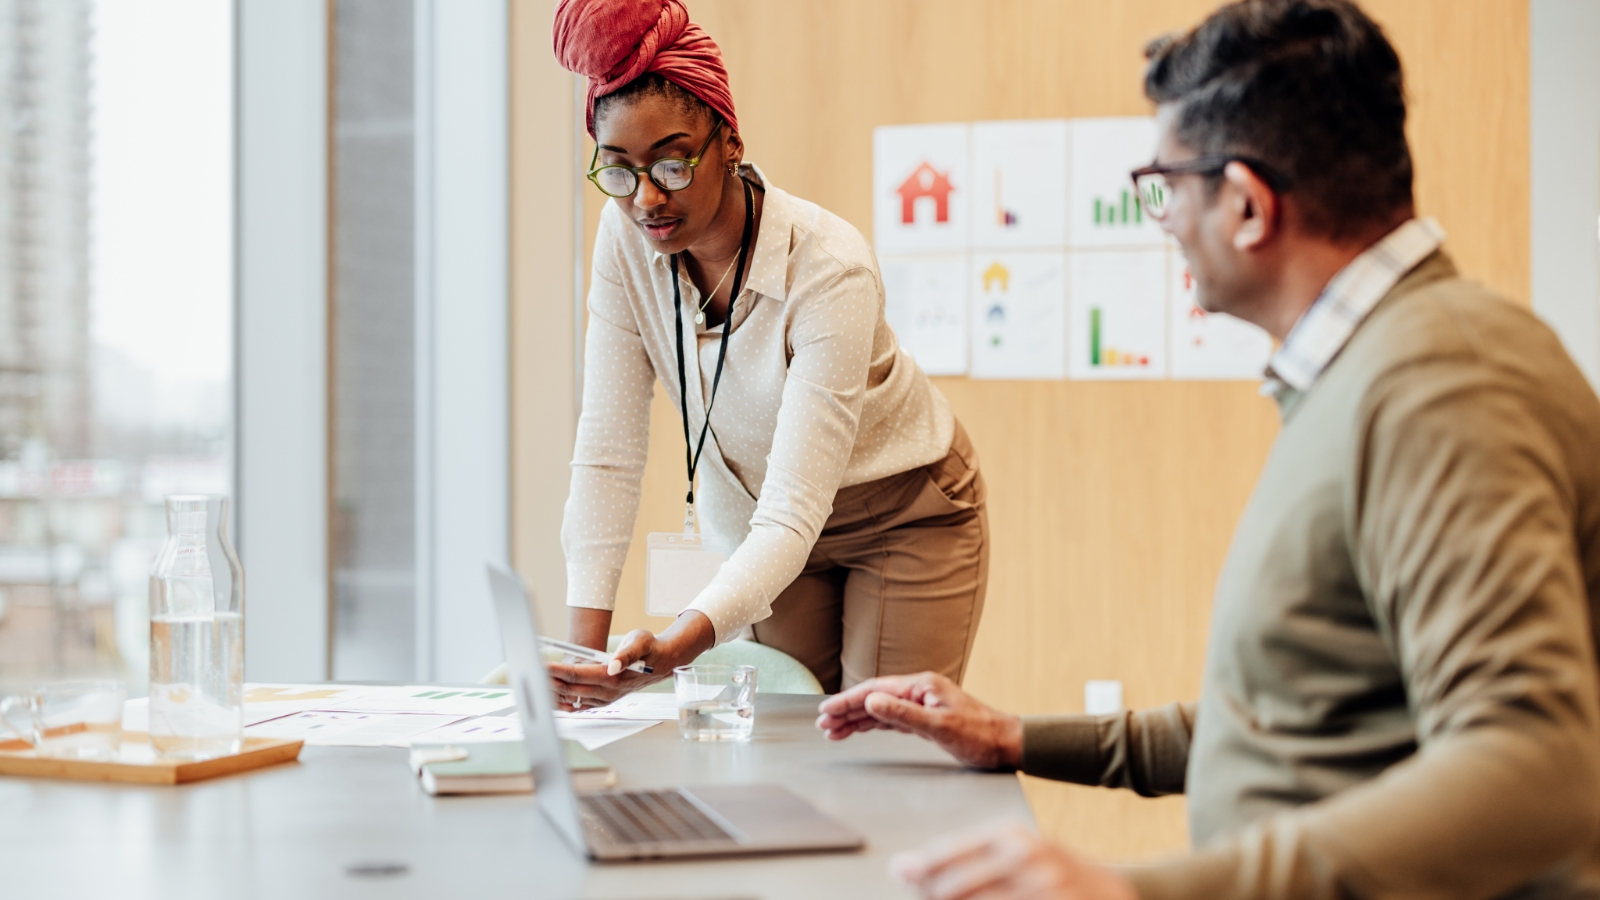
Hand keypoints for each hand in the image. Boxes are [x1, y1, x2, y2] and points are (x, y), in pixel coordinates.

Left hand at [548, 610, 714, 710]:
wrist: (662, 663)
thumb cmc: (650, 648)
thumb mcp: (641, 641)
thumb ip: (626, 653)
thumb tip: (613, 665)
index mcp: (613, 677)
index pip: (578, 675)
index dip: (557, 671)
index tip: (541, 666)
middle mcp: (607, 691)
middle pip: (570, 688)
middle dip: (548, 682)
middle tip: (529, 673)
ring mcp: (604, 699)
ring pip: (572, 699)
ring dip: (553, 693)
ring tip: (534, 685)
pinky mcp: (603, 701)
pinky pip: (579, 705)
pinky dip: (563, 703)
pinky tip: (550, 700)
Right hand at [815, 672, 1022, 769]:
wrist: (1005, 744)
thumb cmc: (980, 735)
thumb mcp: (939, 726)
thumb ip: (903, 714)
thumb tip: (871, 701)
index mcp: (921, 686)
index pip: (875, 690)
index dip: (848, 700)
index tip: (827, 710)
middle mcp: (919, 691)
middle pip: (873, 698)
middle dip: (846, 710)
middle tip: (822, 722)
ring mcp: (921, 704)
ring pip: (879, 710)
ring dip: (855, 719)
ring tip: (832, 730)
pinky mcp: (924, 719)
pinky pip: (890, 720)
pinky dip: (872, 725)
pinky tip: (858, 729)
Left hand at [892, 822, 1137, 899]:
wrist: (1113, 893)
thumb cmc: (1051, 873)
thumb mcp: (1015, 854)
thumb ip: (963, 860)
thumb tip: (904, 869)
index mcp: (1011, 836)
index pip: (949, 854)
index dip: (920, 871)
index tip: (902, 875)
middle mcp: (1026, 858)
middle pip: (952, 889)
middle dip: (933, 898)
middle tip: (929, 898)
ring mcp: (1042, 888)